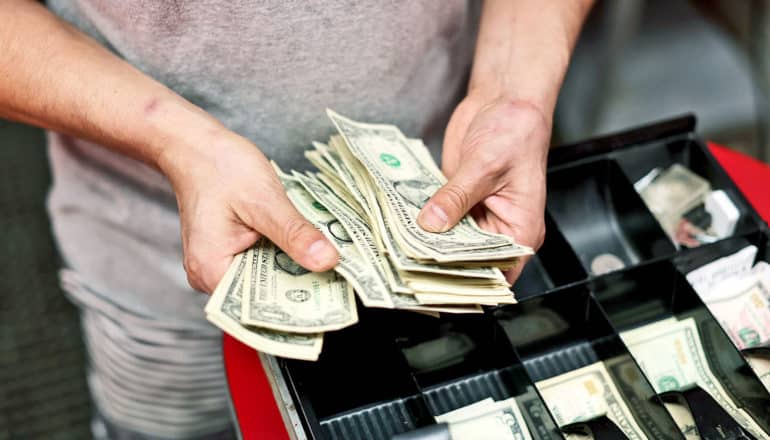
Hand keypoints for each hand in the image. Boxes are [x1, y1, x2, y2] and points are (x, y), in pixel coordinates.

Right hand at [158, 128, 338, 292]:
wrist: (195, 146)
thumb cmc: (218, 167)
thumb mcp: (264, 200)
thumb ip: (295, 233)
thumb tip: (327, 261)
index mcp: (211, 271)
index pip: (259, 306)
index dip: (297, 306)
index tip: (332, 301)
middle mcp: (211, 276)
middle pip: (264, 296)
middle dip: (301, 286)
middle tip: (342, 280)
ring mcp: (219, 266)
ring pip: (266, 279)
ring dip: (295, 270)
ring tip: (329, 264)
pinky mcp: (230, 254)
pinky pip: (262, 264)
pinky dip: (284, 256)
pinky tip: (307, 248)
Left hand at [417, 94, 549, 282]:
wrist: (504, 100)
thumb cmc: (515, 131)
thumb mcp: (485, 165)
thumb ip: (457, 196)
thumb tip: (431, 223)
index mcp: (520, 229)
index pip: (496, 272)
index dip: (469, 282)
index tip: (437, 285)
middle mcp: (498, 228)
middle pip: (467, 260)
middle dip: (439, 263)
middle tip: (407, 266)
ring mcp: (475, 216)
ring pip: (448, 242)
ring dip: (426, 242)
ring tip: (397, 248)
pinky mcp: (456, 201)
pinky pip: (436, 219)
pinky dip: (420, 222)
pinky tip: (399, 224)